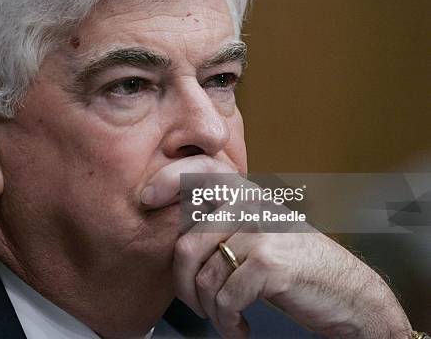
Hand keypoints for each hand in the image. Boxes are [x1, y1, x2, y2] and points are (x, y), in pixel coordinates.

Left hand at [141, 155, 411, 337]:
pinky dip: (228, 321)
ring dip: (210, 311)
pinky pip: (225, 297)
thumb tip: (174, 236)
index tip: (146, 198)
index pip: (202, 170)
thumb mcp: (256, 234)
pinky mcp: (270, 261)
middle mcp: (252, 206)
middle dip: (185, 287)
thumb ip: (221, 225)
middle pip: (187, 244)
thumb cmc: (295, 266)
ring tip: (226, 319)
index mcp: (246, 195)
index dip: (169, 179)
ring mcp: (261, 230)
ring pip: (204, 276)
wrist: (349, 293)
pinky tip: (240, 326)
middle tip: (200, 306)